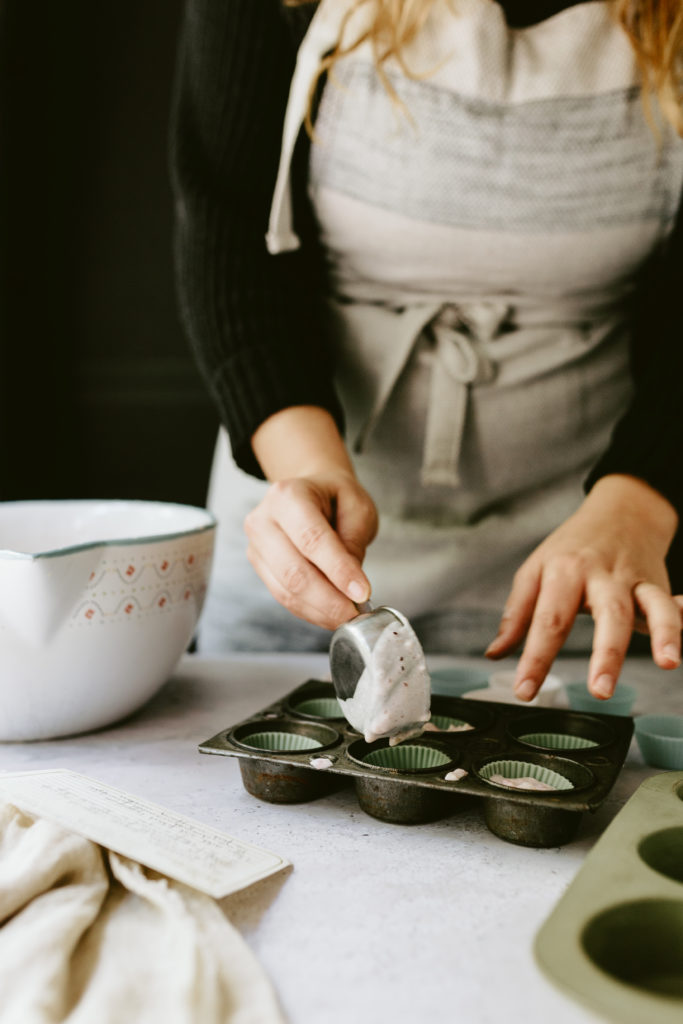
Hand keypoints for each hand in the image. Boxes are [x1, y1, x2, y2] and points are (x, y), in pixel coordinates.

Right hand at [245, 406, 377, 629]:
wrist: (311, 492)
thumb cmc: (335, 498)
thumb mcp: (357, 509)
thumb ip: (354, 542)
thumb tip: (350, 586)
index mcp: (288, 495)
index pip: (312, 539)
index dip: (338, 570)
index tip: (362, 593)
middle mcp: (264, 519)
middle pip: (293, 570)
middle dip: (329, 599)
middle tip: (357, 613)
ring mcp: (257, 545)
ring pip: (286, 590)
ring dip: (320, 610)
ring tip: (348, 615)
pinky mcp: (259, 566)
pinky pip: (283, 596)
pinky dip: (310, 610)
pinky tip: (331, 614)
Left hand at [485, 475, 681, 700]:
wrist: (618, 511)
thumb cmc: (571, 547)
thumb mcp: (535, 570)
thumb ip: (517, 615)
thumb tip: (495, 654)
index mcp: (564, 572)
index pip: (548, 620)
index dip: (536, 659)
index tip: (524, 690)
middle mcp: (601, 575)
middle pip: (606, 614)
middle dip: (606, 655)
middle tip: (600, 691)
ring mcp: (634, 580)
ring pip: (651, 606)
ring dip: (664, 634)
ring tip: (668, 663)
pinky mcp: (658, 584)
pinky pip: (673, 601)